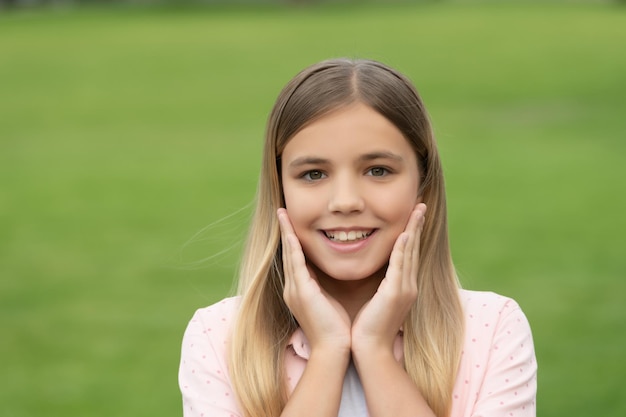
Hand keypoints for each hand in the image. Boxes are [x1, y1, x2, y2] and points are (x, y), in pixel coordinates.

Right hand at [277, 208, 351, 352]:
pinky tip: (291, 233)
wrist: (333, 350)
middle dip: (285, 231)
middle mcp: (292, 288)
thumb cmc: (336, 329)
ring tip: (282, 214)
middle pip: (287, 253)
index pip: (294, 259)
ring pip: (288, 255)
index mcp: (299, 291)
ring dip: (286, 233)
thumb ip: (324, 286)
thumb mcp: (328, 301)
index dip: (292, 240)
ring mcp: (294, 290)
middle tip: (282, 211)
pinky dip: (293, 247)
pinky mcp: (301, 292)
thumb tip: (330, 271)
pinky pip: (295, 264)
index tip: (291, 223)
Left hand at [351, 203, 426, 353]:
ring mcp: (404, 290)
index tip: (413, 215)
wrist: (370, 349)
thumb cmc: (369, 327)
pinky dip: (403, 250)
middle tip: (421, 205)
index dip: (412, 233)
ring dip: (413, 231)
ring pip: (410, 254)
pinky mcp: (395, 295)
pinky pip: (400, 267)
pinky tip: (404, 235)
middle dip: (417, 226)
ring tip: (417, 211)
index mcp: (403, 287)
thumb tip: (378, 273)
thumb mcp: (378, 301)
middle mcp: (408, 286)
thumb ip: (381, 284)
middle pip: (414, 249)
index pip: (409, 254)